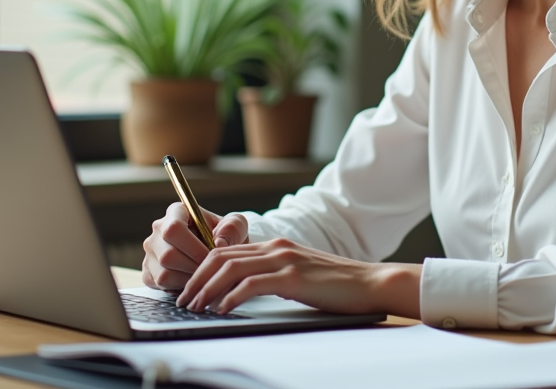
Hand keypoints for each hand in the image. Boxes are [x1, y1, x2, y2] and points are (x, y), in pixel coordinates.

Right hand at [141, 203, 248, 290]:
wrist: (218, 251)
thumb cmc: (225, 235)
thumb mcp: (236, 226)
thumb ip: (233, 228)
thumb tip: (219, 242)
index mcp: (177, 212)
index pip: (173, 229)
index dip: (193, 247)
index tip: (211, 255)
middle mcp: (158, 231)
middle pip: (168, 255)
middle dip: (193, 266)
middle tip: (210, 269)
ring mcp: (151, 252)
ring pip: (163, 273)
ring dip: (188, 279)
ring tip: (204, 274)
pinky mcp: (149, 272)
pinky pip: (160, 285)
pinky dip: (179, 287)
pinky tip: (193, 280)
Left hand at [174, 238, 421, 317]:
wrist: (370, 283)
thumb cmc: (337, 285)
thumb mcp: (299, 275)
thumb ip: (274, 276)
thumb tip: (245, 291)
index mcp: (276, 246)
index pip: (226, 251)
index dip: (202, 269)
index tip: (191, 290)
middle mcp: (276, 247)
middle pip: (221, 256)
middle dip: (197, 279)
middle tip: (185, 301)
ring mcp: (284, 260)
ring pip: (230, 268)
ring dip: (207, 289)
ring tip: (196, 307)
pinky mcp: (293, 278)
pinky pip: (251, 285)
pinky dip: (230, 297)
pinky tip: (223, 309)